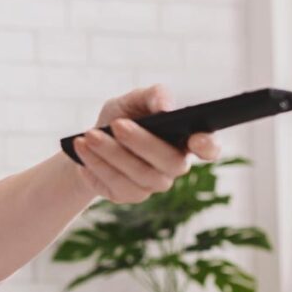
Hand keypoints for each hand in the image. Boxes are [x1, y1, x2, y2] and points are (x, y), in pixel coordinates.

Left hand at [72, 84, 220, 203]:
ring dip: (111, 153)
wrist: (90, 140)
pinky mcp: (129, 195)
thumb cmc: (121, 117)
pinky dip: (96, 165)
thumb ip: (152, 96)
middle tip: (117, 124)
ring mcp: (153, 184)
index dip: (208, 146)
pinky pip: (115, 184)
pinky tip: (82, 151)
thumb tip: (166, 106)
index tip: (197, 139)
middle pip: (169, 162)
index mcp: (184, 138)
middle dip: (141, 142)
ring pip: (139, 174)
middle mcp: (174, 165)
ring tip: (89, 135)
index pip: (209, 147)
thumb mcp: (133, 100)